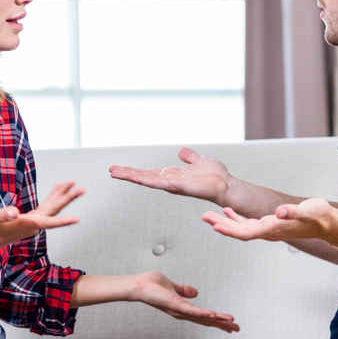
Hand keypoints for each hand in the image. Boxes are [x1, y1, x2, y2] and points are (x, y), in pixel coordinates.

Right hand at [0, 181, 83, 250]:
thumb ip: (3, 214)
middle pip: (54, 210)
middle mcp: (33, 224)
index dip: (62, 221)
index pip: (48, 222)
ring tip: (72, 183)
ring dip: (61, 195)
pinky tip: (56, 189)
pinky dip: (52, 196)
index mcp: (26, 224)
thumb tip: (14, 212)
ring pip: (51, 207)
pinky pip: (45, 206)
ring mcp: (32, 221)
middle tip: (82, 189)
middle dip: (68, 198)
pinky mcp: (29, 218)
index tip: (76, 220)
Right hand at [109, 147, 232, 203]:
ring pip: (148, 180)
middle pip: (145, 177)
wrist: (226, 186)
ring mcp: (173, 185)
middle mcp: (170, 181)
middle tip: (111, 170)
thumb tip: (182, 152)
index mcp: (172, 176)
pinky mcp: (180, 186)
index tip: (120, 169)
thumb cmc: (215, 177)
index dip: (135, 171)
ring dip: (132, 176)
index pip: (149, 173)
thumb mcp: (199, 162)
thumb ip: (190, 158)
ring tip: (116, 172)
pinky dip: (149, 180)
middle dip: (128, 174)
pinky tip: (138, 177)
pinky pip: (161, 183)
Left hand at [131, 271, 239, 332]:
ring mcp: (179, 310)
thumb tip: (195, 292)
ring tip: (231, 322)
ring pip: (202, 317)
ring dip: (217, 320)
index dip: (218, 320)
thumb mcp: (172, 286)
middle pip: (206, 320)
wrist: (138, 285)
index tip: (231, 324)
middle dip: (222, 325)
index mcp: (183, 308)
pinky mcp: (174, 305)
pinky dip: (202, 313)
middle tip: (237, 329)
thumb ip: (183, 290)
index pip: (205, 316)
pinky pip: (191, 310)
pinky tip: (213, 315)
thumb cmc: (151, 286)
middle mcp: (182, 312)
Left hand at [201, 198, 333, 241]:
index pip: (247, 233)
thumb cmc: (320, 217)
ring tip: (208, 216)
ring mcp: (268, 229)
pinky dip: (236, 217)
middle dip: (221, 225)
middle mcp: (268, 231)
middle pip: (239, 232)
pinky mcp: (270, 224)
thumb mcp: (308, 211)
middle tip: (204, 217)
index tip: (215, 226)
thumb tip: (280, 211)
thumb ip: (294, 212)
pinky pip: (249, 223)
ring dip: (225, 222)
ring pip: (241, 228)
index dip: (230, 230)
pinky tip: (227, 211)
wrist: (328, 224)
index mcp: (274, 229)